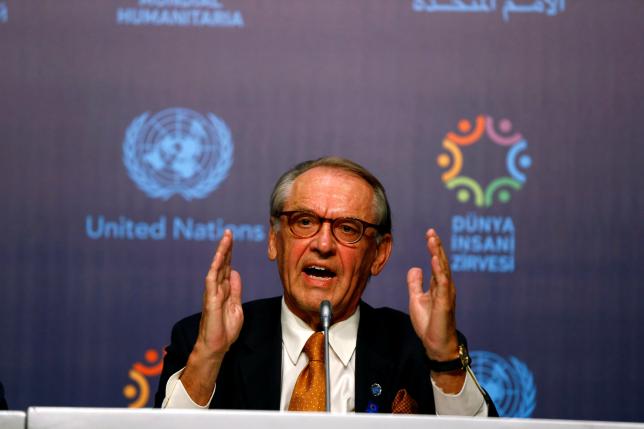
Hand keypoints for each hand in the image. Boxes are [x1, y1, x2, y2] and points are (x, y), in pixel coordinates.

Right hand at [181, 229, 243, 404]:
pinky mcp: (210, 300)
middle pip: (222, 264)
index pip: (227, 267)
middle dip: (225, 248)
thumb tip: (235, 272)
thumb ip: (235, 289)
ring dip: (221, 253)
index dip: (230, 253)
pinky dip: (215, 267)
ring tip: (225, 238)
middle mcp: (217, 288)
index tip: (232, 239)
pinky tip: (219, 257)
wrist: (217, 346)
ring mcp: (213, 293)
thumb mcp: (236, 305)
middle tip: (228, 232)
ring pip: (216, 268)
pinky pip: (212, 280)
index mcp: (224, 289)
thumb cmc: (225, 329)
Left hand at [407, 229, 463, 391]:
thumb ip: (415, 283)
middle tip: (431, 232)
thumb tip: (416, 267)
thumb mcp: (416, 298)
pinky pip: (443, 284)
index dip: (434, 248)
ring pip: (443, 269)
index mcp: (438, 285)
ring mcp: (446, 294)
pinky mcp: (444, 303)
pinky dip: (439, 271)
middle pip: (441, 262)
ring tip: (433, 240)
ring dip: (438, 254)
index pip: (437, 262)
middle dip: (436, 246)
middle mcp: (445, 287)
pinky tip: (435, 260)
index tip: (430, 233)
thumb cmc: (428, 322)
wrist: (435, 343)